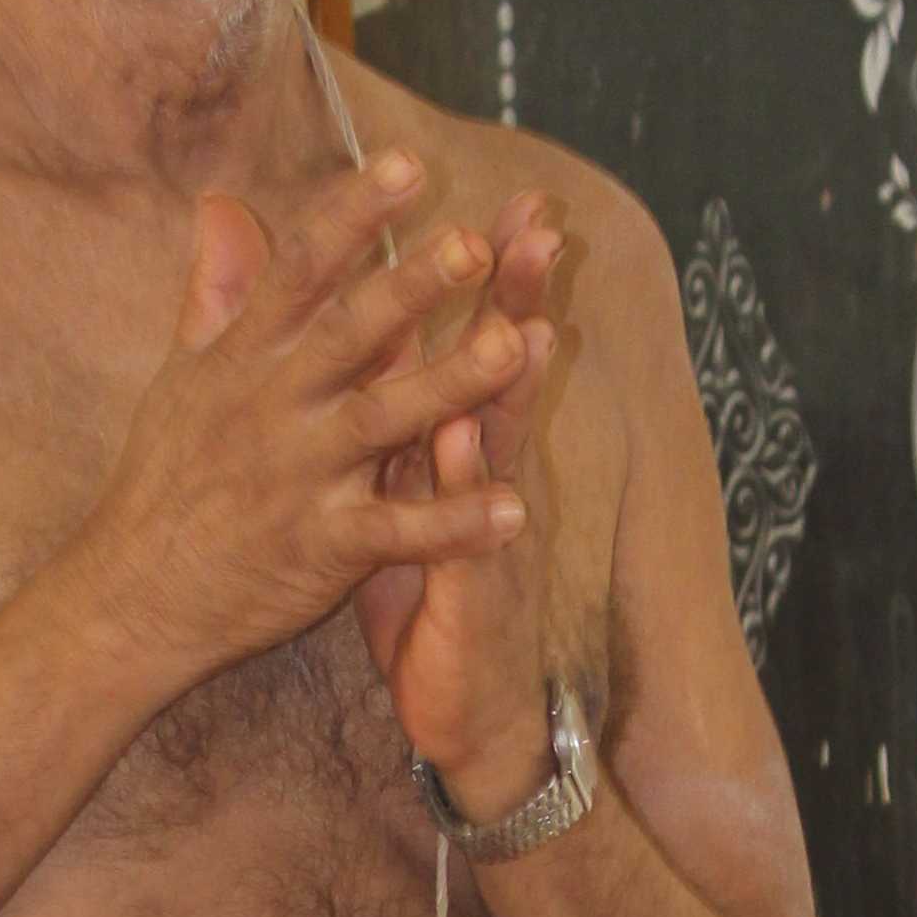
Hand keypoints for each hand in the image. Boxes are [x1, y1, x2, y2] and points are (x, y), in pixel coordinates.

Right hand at [73, 150, 535, 698]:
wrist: (132, 598)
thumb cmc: (162, 482)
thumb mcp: (180, 376)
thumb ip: (215, 289)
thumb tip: (222, 204)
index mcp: (244, 358)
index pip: (300, 269)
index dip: (353, 213)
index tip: (406, 163)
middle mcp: (274, 408)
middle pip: (349, 334)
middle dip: (411, 287)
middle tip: (473, 243)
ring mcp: (299, 478)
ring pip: (384, 421)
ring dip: (453, 384)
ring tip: (519, 345)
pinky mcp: (321, 550)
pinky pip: (398, 534)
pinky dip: (456, 526)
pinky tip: (515, 510)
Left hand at [354, 186, 566, 815]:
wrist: (466, 720)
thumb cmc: (426, 600)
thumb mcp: (404, 502)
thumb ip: (391, 418)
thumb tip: (380, 338)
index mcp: (455, 448)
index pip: (472, 345)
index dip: (487, 275)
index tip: (501, 196)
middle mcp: (484, 481)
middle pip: (504, 376)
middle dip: (519, 300)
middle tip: (536, 223)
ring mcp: (489, 538)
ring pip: (504, 451)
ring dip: (514, 389)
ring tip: (522, 323)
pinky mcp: (475, 599)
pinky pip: (470, 540)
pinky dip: (468, 496)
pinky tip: (463, 449)